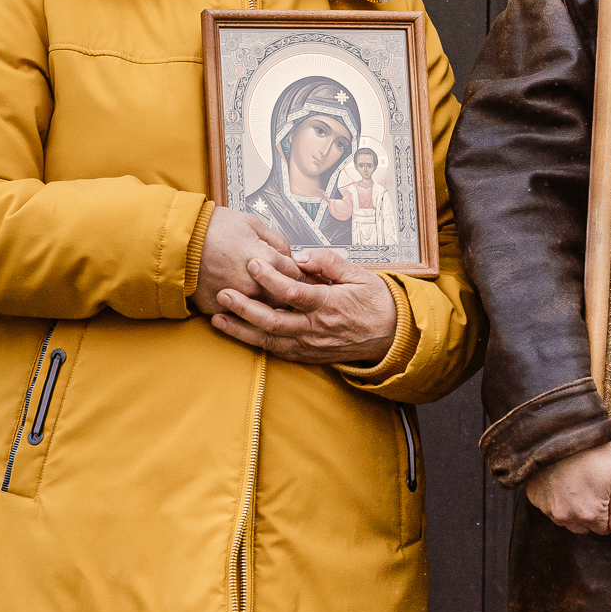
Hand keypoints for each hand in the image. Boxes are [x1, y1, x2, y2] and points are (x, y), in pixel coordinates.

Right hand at [190, 206, 302, 316]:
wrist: (177, 241)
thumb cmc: (211, 228)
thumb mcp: (251, 223)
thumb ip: (276, 240)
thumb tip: (288, 253)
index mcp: (265, 259)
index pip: (296, 275)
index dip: (300, 275)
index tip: (299, 276)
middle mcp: (254, 283)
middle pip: (284, 298)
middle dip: (288, 295)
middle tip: (289, 293)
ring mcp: (237, 298)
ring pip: (264, 312)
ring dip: (268, 307)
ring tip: (268, 300)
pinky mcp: (219, 309)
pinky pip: (238, 317)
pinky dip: (242, 312)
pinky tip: (243, 305)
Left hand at [208, 245, 399, 364]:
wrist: (392, 336)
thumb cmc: (375, 303)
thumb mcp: (359, 274)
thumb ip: (329, 262)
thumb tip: (302, 255)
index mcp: (330, 305)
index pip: (293, 292)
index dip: (270, 278)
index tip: (253, 263)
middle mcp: (317, 329)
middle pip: (273, 321)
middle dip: (245, 308)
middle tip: (224, 293)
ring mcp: (311, 346)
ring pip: (270, 340)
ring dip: (242, 330)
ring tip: (218, 319)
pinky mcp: (308, 356)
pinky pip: (277, 351)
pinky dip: (255, 343)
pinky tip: (238, 334)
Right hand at [526, 441, 610, 538]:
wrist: (562, 431)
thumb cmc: (593, 451)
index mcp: (590, 514)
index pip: (603, 529)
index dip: (606, 511)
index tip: (604, 491)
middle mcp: (566, 517)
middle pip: (584, 527)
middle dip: (590, 512)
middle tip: (591, 485)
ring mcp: (548, 509)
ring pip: (566, 520)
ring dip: (572, 508)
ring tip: (575, 481)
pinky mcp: (535, 499)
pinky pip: (550, 508)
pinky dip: (556, 499)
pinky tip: (561, 479)